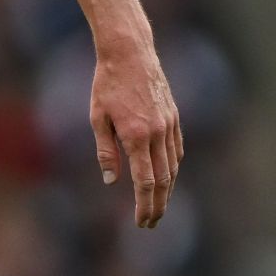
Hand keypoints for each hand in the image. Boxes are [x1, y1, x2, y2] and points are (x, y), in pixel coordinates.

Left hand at [90, 43, 182, 227]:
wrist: (130, 53)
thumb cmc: (107, 84)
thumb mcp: (97, 117)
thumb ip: (105, 151)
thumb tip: (112, 181)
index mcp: (137, 136)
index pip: (145, 182)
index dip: (144, 205)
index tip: (141, 222)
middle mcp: (158, 133)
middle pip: (164, 180)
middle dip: (158, 205)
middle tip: (151, 223)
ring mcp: (170, 124)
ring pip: (173, 166)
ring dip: (168, 189)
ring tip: (158, 205)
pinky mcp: (175, 116)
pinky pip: (177, 149)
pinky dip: (173, 166)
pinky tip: (167, 176)